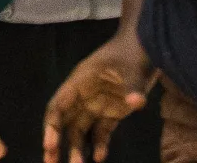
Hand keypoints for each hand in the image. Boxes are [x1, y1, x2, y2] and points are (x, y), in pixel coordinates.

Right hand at [42, 37, 152, 162]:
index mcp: (79, 83)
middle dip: (56, 142)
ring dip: (77, 148)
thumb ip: (133, 87)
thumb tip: (136, 103)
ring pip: (80, 130)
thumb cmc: (132, 51)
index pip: (58, 106)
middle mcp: (83, 96)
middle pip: (64, 122)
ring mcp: (97, 104)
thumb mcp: (133, 67)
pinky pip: (101, 131)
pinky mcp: (112, 111)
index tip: (49, 145)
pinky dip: (99, 144)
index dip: (51, 126)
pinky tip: (99, 157)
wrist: (147, 45)